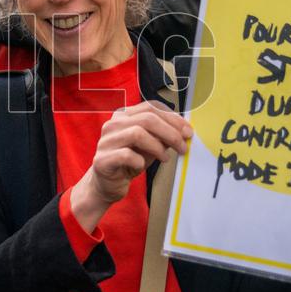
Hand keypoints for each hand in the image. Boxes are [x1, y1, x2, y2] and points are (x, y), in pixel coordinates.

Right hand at [70, 101, 191, 231]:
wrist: (107, 184)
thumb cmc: (129, 162)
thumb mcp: (149, 146)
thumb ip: (162, 136)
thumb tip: (184, 131)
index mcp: (124, 116)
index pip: (151, 107)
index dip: (172, 118)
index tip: (187, 131)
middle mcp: (113, 124)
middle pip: (147, 119)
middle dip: (170, 132)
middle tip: (182, 146)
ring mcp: (106, 141)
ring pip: (137, 133)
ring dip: (157, 147)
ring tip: (165, 158)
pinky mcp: (103, 159)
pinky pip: (126, 155)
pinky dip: (139, 160)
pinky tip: (141, 166)